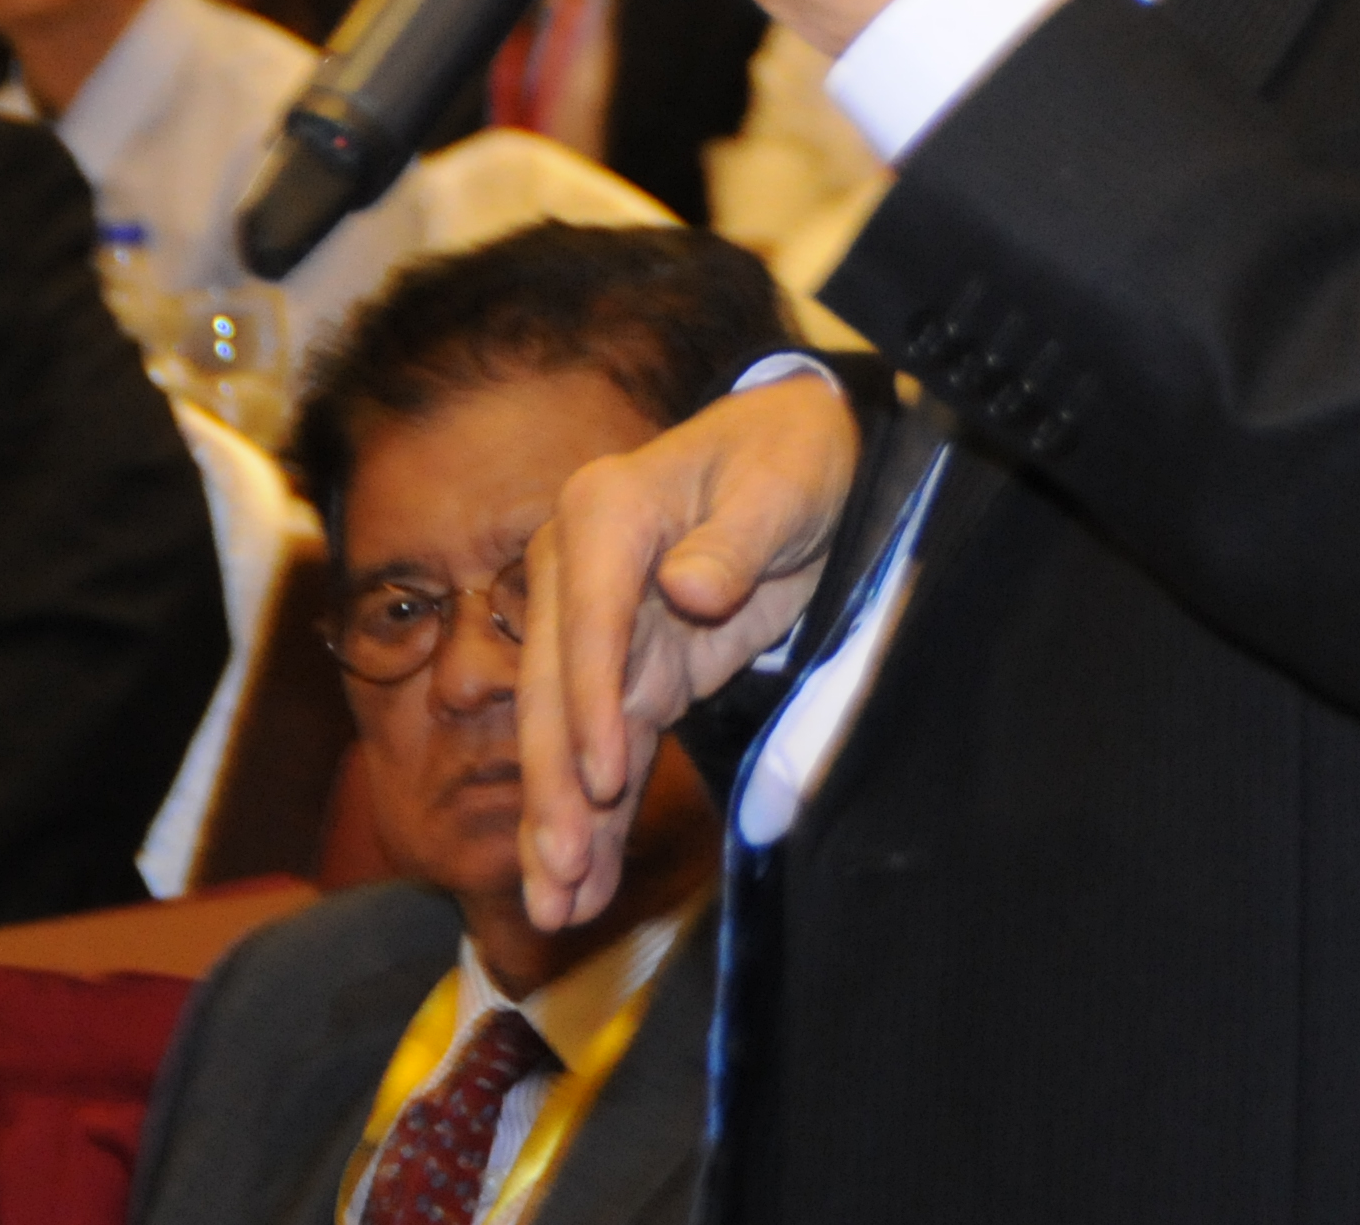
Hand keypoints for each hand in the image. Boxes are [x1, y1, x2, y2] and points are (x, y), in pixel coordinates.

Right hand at [518, 371, 862, 929]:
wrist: (805, 450)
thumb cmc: (791, 455)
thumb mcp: (781, 483)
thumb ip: (737, 537)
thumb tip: (689, 588)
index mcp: (604, 513)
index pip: (587, 621)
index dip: (590, 703)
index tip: (604, 776)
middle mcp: (578, 573)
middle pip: (554, 693)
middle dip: (556, 788)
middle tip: (558, 873)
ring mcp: (599, 629)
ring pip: (569, 738)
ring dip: (561, 823)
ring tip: (555, 907)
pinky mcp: (633, 670)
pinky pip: (609, 748)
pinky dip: (597, 814)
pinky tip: (581, 878)